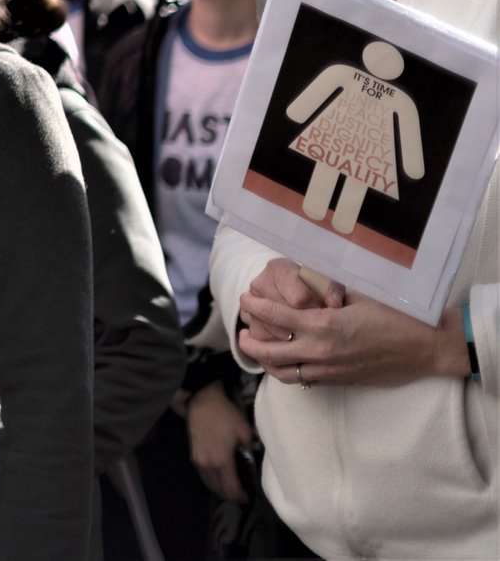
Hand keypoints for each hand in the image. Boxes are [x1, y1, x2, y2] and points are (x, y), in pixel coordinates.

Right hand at [185, 383, 254, 502]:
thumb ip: (251, 447)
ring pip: (209, 484)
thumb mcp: (245, 430)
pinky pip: (203, 475)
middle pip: (218, 490)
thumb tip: (253, 455)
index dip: (240, 497)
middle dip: (230, 496)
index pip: (230, 489)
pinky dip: (212, 481)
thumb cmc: (224, 415)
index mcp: (222, 462)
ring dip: (219, 489)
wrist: (201, 402)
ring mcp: (198, 461)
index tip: (248, 497)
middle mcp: (207, 465)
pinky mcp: (193, 455)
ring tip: (230, 488)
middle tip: (240, 495)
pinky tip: (219, 477)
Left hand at [239, 284, 472, 388]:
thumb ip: (327, 294)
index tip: (245, 299)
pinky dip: (290, 372)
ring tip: (259, 351)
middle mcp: (322, 351)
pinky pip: (306, 380)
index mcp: (323, 326)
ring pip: (285, 373)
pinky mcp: (342, 381)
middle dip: (250, 342)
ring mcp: (331, 370)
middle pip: (270, 352)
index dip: (254, 307)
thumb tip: (306, 286)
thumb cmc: (396, 315)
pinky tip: (287, 362)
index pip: (274, 317)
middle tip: (241, 333)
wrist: (427, 348)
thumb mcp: (357, 296)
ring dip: (266, 363)